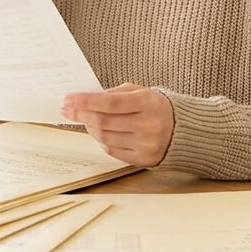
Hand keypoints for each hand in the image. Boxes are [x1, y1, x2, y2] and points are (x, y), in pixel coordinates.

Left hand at [60, 83, 174, 167]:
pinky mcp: (144, 160)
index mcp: (149, 103)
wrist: (183, 130)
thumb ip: (115, 93)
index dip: (86, 101)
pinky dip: (100, 140)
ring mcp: (147, 145)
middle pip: (104, 121)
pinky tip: (98, 131)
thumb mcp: (140, 91)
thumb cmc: (156, 106)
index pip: (111, 102)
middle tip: (67, 108)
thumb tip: (85, 100)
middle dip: (81, 114)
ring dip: (89, 127)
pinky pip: (112, 150)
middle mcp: (149, 125)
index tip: (69, 98)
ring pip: (105, 137)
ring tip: (84, 119)